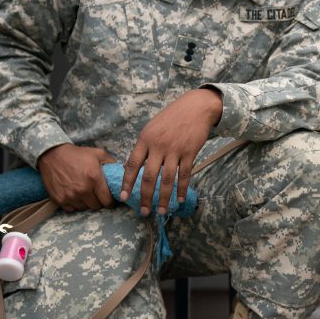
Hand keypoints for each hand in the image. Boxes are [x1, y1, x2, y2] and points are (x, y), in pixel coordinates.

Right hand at [37, 143, 115, 211]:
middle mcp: (82, 189)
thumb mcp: (98, 153)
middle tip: (97, 195)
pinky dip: (75, 204)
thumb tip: (122, 171)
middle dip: (99, 201)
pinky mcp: (59, 199)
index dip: (111, 201)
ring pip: (84, 208)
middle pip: (97, 206)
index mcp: (94, 178)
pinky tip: (75, 195)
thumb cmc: (77, 154)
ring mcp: (70, 196)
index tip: (110, 198)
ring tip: (86, 193)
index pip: (107, 200)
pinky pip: (72, 209)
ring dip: (87, 203)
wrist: (53, 154)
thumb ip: (111, 163)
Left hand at [120, 88, 222, 215]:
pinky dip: (182, 189)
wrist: (196, 107)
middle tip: (143, 211)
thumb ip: (143, 147)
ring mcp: (175, 150)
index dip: (127, 183)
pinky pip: (184, 175)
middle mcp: (158, 146)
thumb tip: (132, 166)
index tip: (123, 197)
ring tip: (161, 211)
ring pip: (167, 179)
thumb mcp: (152, 128)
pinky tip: (180, 199)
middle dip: (145, 197)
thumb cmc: (172, 117)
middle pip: (149, 177)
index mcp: (145, 139)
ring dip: (164, 198)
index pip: (133, 165)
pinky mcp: (190, 152)